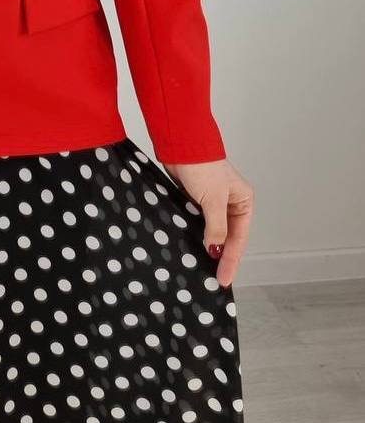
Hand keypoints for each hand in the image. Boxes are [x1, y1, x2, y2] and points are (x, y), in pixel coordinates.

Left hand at [160, 158, 253, 288]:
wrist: (180, 144)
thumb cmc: (202, 166)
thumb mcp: (213, 200)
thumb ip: (216, 227)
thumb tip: (215, 250)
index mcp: (243, 201)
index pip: (239, 237)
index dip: (231, 259)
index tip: (224, 278)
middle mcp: (231, 202)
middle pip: (227, 236)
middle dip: (221, 256)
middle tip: (215, 278)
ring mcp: (212, 201)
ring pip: (212, 231)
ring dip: (207, 247)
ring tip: (202, 269)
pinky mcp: (195, 199)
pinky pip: (197, 223)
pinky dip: (195, 235)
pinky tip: (190, 248)